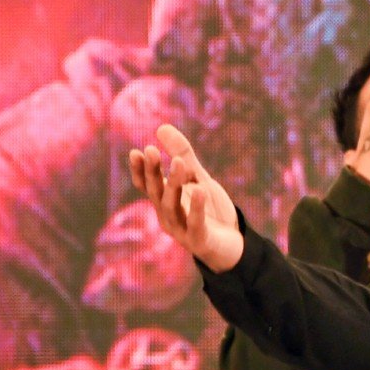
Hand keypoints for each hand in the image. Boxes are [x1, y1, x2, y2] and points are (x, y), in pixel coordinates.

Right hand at [129, 124, 243, 272]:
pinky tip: (200, 190)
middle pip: (157, 193)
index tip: (136, 151)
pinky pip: (196, 224)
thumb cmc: (210, 208)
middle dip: (153, 173)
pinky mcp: (200, 241)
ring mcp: (182, 230)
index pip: (147, 185)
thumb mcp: (198, 178)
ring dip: (174, 184)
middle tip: (150, 150)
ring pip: (173, 207)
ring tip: (179, 163)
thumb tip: (161, 127)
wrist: (232, 242)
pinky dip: (197, 208)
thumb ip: (183, 154)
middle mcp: (168, 216)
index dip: (140, 171)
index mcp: (165, 201)